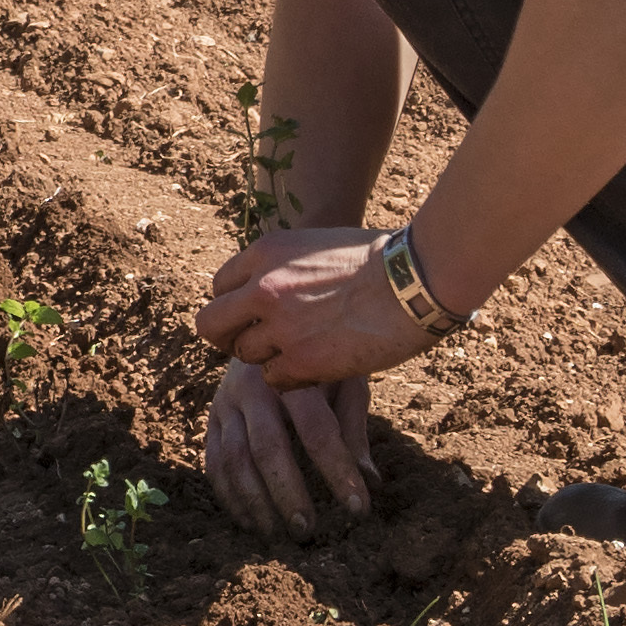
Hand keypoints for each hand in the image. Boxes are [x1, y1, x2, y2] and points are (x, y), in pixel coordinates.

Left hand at [193, 222, 437, 393]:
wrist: (414, 280)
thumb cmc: (380, 259)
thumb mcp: (317, 244)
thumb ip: (285, 266)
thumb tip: (267, 286)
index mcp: (265, 252)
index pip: (219, 286)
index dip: (235, 304)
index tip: (253, 314)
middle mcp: (262, 288)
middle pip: (211, 324)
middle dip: (228, 336)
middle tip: (253, 343)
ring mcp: (280, 327)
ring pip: (242, 356)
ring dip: (265, 358)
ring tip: (297, 353)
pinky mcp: (302, 362)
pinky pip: (272, 380)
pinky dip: (288, 379)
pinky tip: (314, 369)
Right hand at [202, 356, 375, 536]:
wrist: (269, 325)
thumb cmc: (318, 361)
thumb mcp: (344, 381)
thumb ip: (353, 428)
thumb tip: (369, 481)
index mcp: (293, 372)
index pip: (317, 431)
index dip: (338, 472)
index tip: (359, 509)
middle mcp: (252, 385)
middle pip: (267, 448)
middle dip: (287, 494)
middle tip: (307, 531)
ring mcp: (226, 401)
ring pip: (233, 458)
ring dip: (254, 502)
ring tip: (276, 534)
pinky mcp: (211, 416)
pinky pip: (213, 461)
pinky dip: (228, 496)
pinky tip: (249, 522)